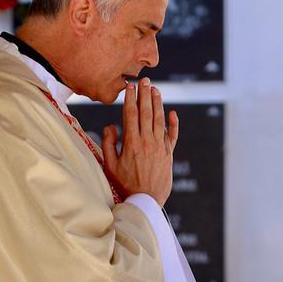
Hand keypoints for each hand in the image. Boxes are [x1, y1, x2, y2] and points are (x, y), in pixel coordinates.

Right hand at [102, 78, 178, 204]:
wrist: (146, 201)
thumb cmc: (125, 184)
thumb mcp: (110, 166)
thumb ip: (108, 144)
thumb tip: (110, 126)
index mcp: (132, 143)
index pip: (131, 114)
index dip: (130, 98)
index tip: (130, 86)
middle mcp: (147, 142)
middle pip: (147, 112)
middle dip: (145, 94)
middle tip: (144, 80)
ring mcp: (160, 147)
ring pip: (159, 120)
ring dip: (158, 103)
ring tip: (155, 90)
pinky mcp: (169, 154)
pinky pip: (172, 135)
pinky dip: (173, 124)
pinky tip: (172, 113)